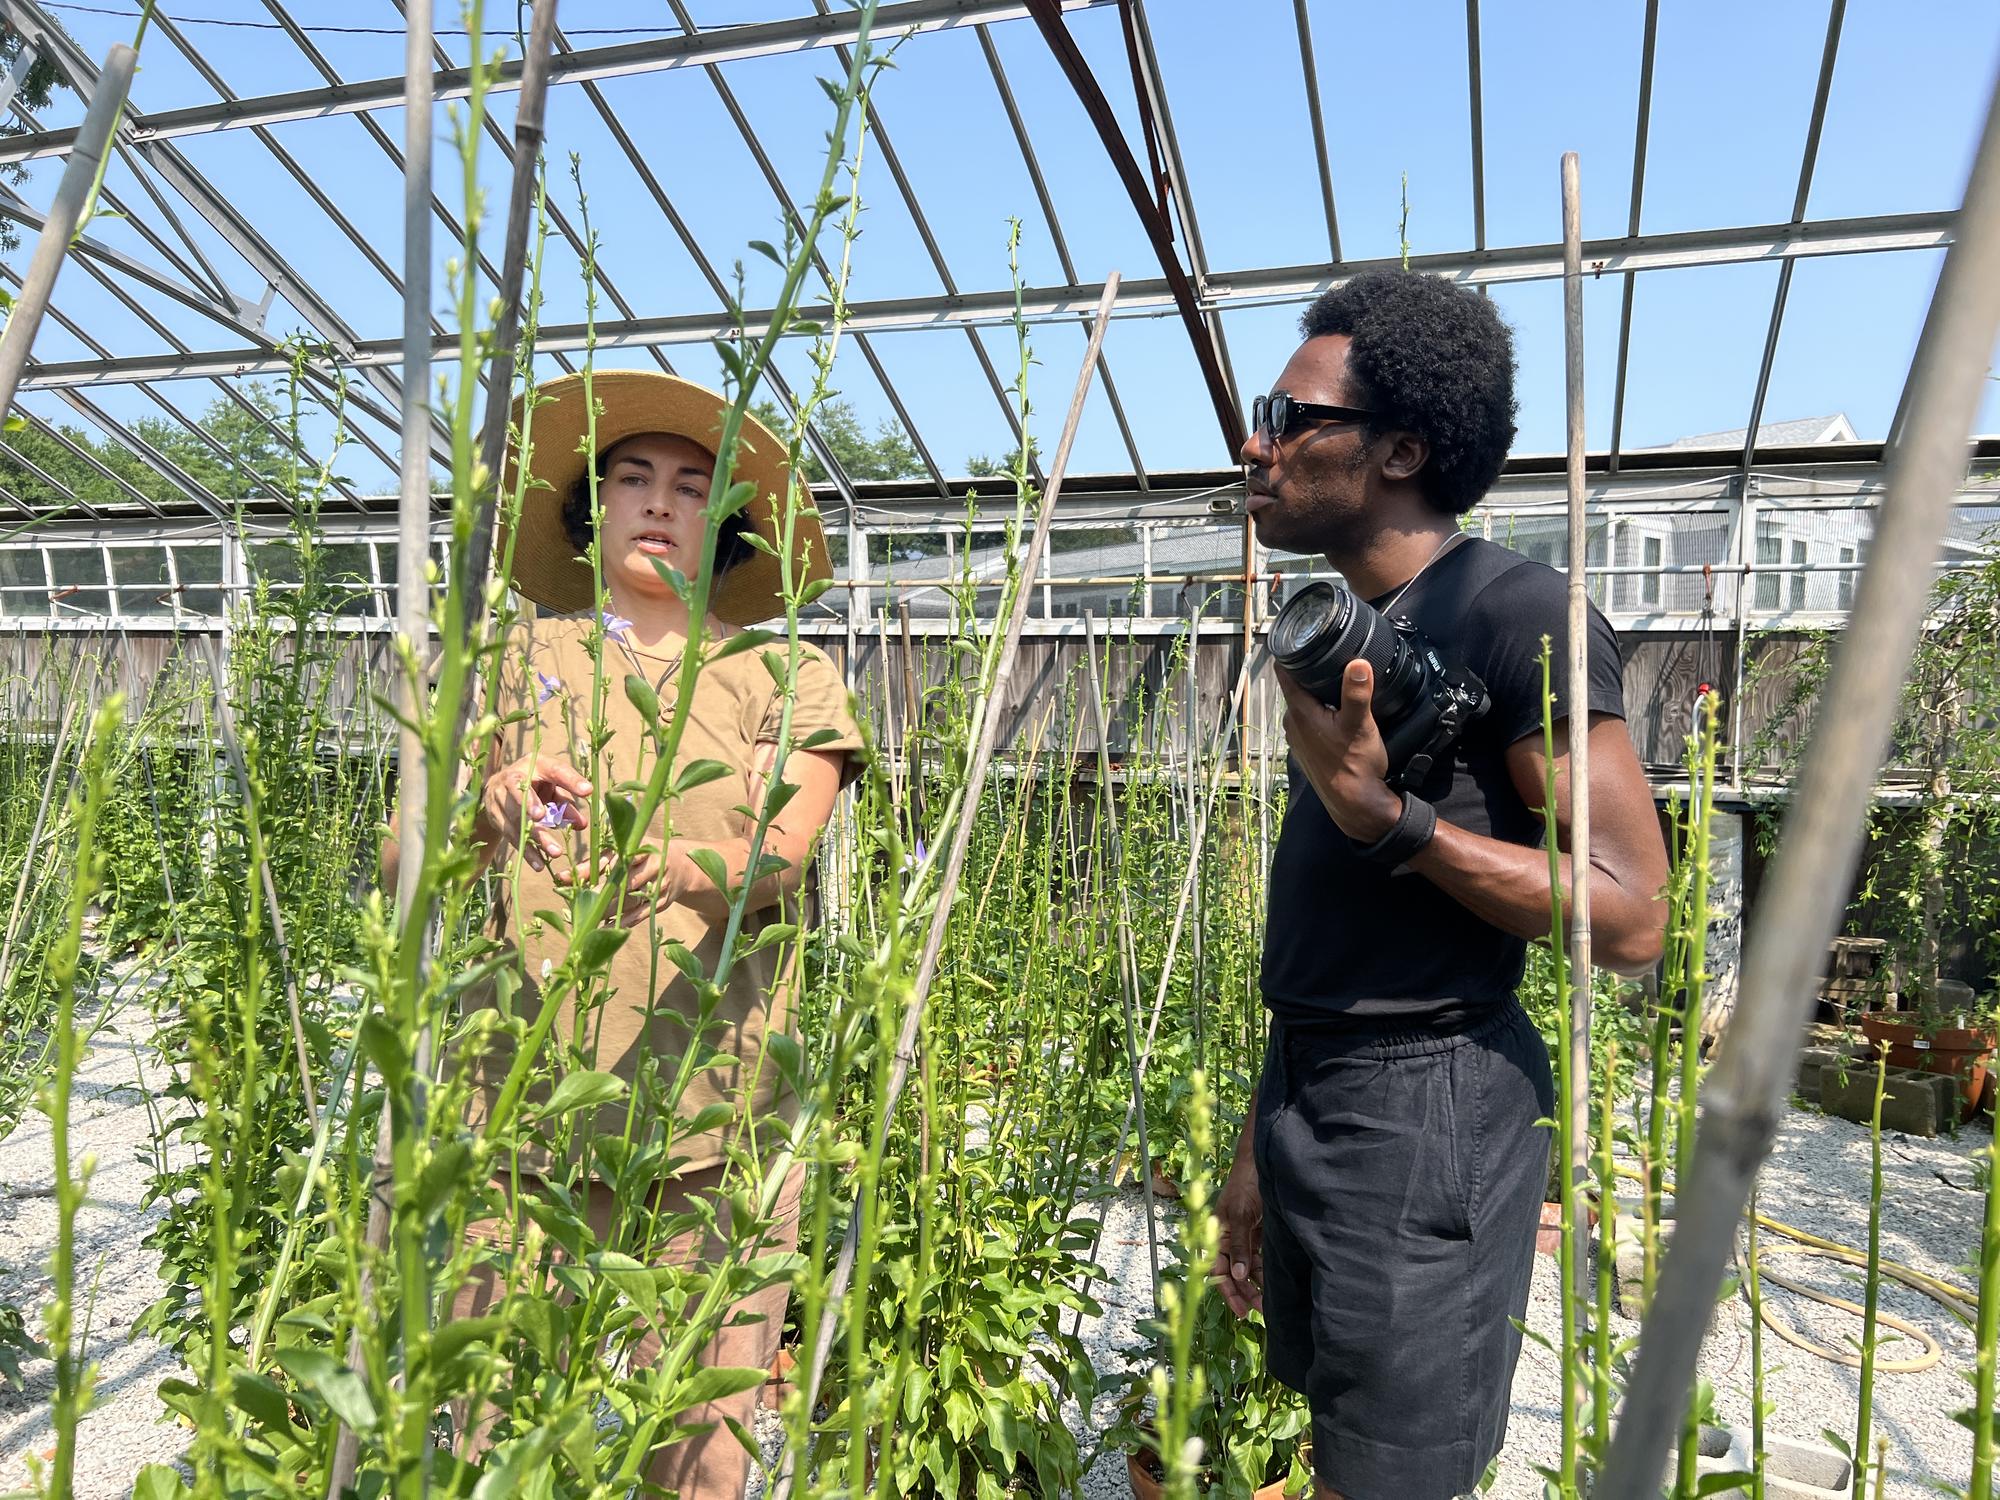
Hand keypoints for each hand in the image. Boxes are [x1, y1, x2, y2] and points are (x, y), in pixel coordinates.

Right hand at [479, 754, 591, 871]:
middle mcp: (512, 779)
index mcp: (534, 764)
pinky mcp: (496, 818)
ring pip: (517, 819)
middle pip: (521, 793)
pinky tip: (540, 864)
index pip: (554, 769)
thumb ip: (566, 800)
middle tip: (542, 816)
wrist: (497, 789)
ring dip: (537, 836)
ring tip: (556, 852)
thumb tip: (582, 825)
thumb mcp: (552, 784)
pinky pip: (512, 836)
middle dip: (530, 804)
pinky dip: (527, 850)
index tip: (587, 791)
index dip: (570, 780)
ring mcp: (499, 799)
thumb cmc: (534, 783)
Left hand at [561, 849, 688, 927]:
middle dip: (600, 894)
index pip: (615, 859)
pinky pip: (640, 914)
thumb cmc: (643, 856)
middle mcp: (655, 866)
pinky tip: (605, 928)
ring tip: (588, 919)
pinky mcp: (663, 902)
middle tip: (578, 904)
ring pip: (631, 900)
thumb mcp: (624, 850)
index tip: (567, 878)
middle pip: (623, 882)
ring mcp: (661, 886)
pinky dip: (622, 922)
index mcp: (643, 848)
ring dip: (609, 911)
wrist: (681, 867)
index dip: (592, 869)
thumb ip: (597, 861)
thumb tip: (564, 877)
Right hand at [1211, 1149, 1264, 1316]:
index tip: (1240, 1310)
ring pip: (1249, 1269)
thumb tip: (1238, 1275)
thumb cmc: (1246, 1184)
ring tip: (1270, 1305)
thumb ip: (1239, 1246)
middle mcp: (1229, 1238)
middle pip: (1234, 1273)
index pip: (1217, 1269)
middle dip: (1245, 1293)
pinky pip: (1261, 1259)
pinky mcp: (1261, 1234)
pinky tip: (1275, 1286)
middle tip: (1260, 1312)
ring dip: (1257, 1286)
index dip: (1227, 1291)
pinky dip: (1266, 1273)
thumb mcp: (1240, 1214)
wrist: (1265, 1162)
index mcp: (1217, 1233)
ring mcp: (1246, 1237)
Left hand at [1276, 661, 1401, 842]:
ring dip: (1316, 693)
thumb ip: (1357, 693)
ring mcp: (1297, 738)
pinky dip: (1319, 711)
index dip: (1290, 653)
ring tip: (1335, 680)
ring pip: (1303, 704)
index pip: (1285, 673)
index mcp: (1300, 712)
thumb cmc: (1354, 765)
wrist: (1354, 803)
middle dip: (1309, 672)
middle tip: (1329, 655)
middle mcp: (1292, 724)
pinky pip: (1308, 721)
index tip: (1299, 637)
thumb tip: (1357, 663)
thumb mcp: (1360, 724)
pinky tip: (1336, 711)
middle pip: (1296, 687)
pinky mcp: (1306, 749)